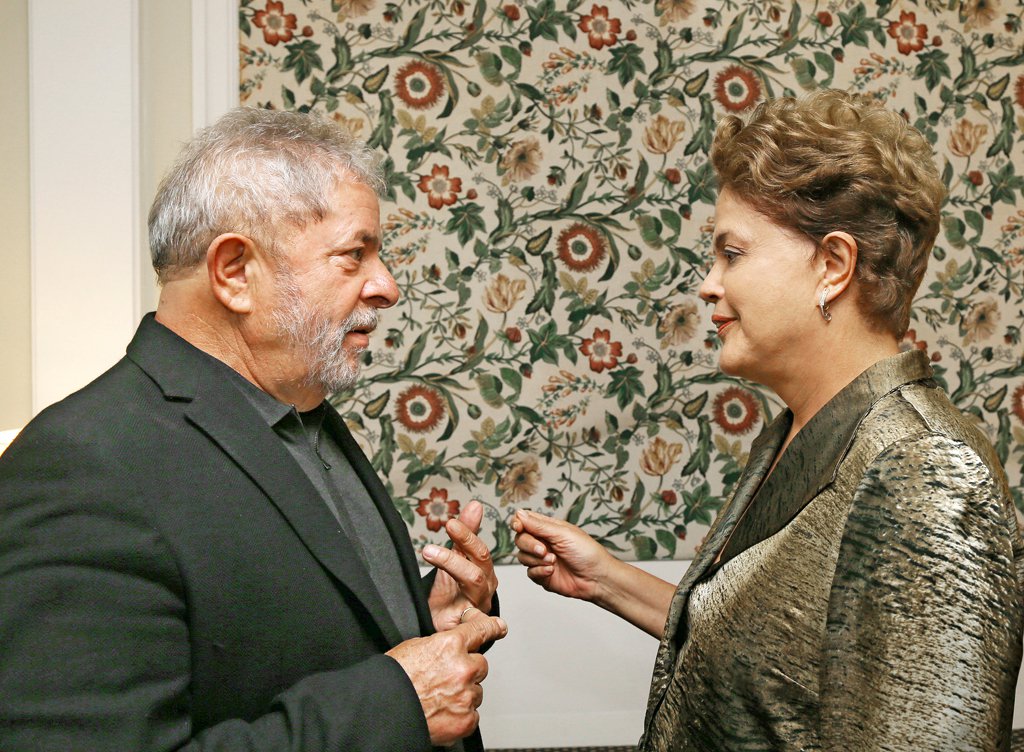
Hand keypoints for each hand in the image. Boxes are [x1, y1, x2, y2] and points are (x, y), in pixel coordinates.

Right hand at [387, 611, 507, 746]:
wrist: (383, 710)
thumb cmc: (393, 679)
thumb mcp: (415, 647)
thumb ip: (441, 645)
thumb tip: (451, 648)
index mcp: (450, 645)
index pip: (479, 630)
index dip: (491, 627)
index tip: (499, 627)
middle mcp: (463, 668)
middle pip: (480, 665)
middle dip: (468, 670)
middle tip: (446, 679)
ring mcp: (466, 695)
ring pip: (477, 691)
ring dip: (464, 694)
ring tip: (439, 699)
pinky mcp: (466, 720)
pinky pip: (472, 715)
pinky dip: (460, 716)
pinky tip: (442, 714)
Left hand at [424, 500, 498, 631]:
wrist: (447, 625)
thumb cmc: (453, 592)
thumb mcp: (455, 559)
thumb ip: (465, 535)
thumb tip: (475, 504)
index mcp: (483, 569)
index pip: (479, 549)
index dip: (467, 534)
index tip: (450, 523)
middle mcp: (486, 586)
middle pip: (480, 563)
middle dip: (461, 546)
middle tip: (438, 536)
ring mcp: (480, 604)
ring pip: (474, 581)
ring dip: (451, 563)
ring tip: (429, 552)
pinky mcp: (471, 623)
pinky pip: (472, 616)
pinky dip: (463, 610)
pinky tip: (447, 604)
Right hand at [511, 509, 613, 601]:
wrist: (596, 578)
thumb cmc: (587, 552)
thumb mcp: (562, 534)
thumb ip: (538, 525)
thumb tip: (519, 513)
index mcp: (548, 528)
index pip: (524, 521)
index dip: (518, 523)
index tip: (518, 527)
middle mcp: (543, 542)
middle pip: (520, 539)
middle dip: (529, 545)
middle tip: (543, 550)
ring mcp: (542, 559)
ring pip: (522, 557)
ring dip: (536, 560)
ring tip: (553, 561)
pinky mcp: (542, 575)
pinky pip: (529, 573)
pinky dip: (539, 572)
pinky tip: (552, 571)